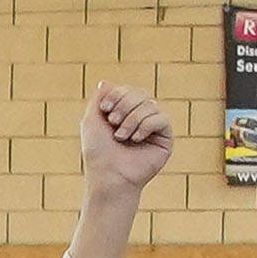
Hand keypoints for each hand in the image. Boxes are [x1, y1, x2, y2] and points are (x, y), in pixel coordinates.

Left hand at [80, 79, 172, 194]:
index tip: (104, 109)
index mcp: (124, 113)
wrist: (109, 175)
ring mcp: (153, 127)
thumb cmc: (98, 152)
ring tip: (121, 137)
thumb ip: (99, 99)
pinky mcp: (165, 137)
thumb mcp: (91, 121)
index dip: (117, 94)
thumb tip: (105, 81)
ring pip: (150, 105)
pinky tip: (136, 139)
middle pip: (141, 94)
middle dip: (124, 105)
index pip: (128, 90)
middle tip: (112, 122)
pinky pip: (161, 119)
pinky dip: (145, 126)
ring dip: (131, 119)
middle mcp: (140, 118)